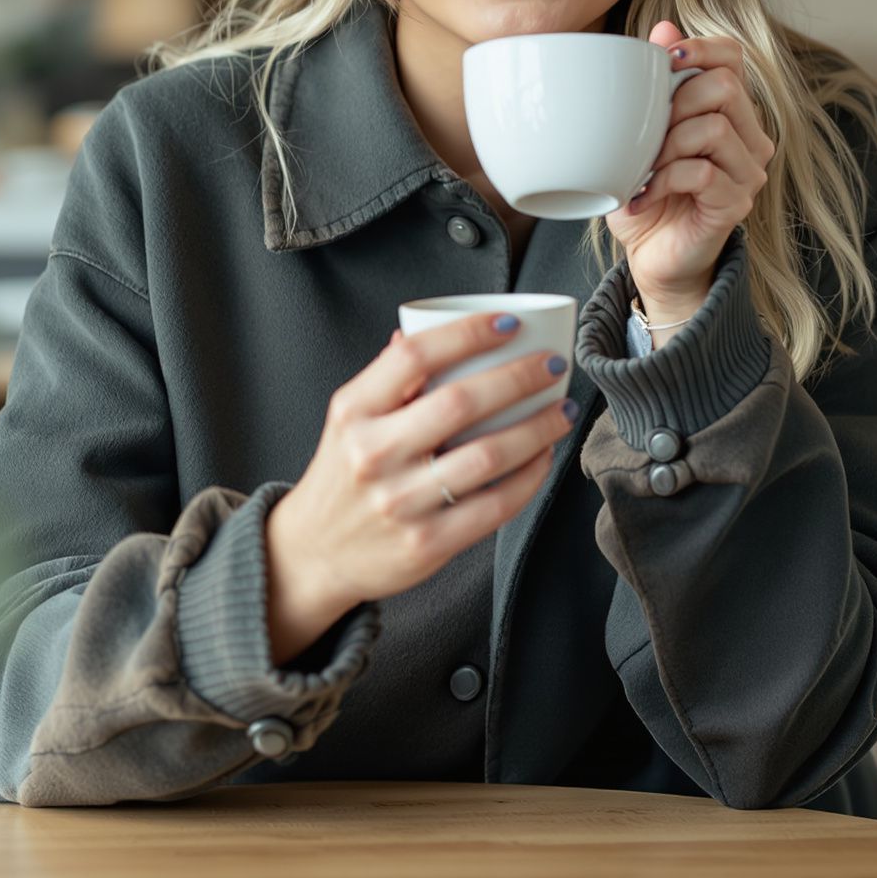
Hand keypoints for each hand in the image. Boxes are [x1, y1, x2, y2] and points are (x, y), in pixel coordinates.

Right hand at [263, 315, 577, 663]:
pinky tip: (542, 457)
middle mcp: (374, 454)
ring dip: (537, 428)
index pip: (414, 356)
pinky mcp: (426, 544)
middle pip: (460, 403)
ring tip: (561, 411)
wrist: (315, 552)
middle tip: (553, 366)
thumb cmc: (343, 475)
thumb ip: (388, 377)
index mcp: (353, 411)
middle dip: (520, 378)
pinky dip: (529, 477)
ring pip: (488, 456)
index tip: (509, 324)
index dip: (468, 333)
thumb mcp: (349, 418)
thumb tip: (425, 327)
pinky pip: (494, 506)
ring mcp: (401, 503)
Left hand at [605, 22, 774, 329]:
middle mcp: (750, 138)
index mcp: (730, 111)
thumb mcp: (639, 135)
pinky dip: (662, 180)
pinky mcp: (736, 203)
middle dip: (675, 102)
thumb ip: (653, 86)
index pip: (734, 57)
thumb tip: (663, 28)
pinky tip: (641, 196)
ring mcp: (748, 172)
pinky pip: (701, 172)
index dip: (701, 48)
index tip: (665, 60)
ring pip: (715, 127)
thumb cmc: (647, 194)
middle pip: (725, 87)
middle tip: (645, 134)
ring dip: (666, 145)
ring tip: (642, 170)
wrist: (653, 257)